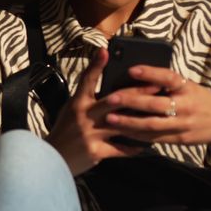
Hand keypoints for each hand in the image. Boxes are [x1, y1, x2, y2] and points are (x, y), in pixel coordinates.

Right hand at [44, 48, 146, 175]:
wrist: (52, 159)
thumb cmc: (64, 131)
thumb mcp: (71, 110)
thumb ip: (88, 101)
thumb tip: (112, 92)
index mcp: (77, 103)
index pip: (86, 80)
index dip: (96, 65)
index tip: (105, 51)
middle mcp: (84, 116)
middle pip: (114, 100)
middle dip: (136, 92)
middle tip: (155, 86)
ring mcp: (90, 134)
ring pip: (121, 124)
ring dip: (141, 120)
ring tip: (158, 116)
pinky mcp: (96, 151)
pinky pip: (120, 149)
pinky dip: (133, 148)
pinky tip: (145, 146)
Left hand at [95, 65, 210, 146]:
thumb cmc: (200, 98)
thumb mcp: (189, 86)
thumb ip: (168, 84)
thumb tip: (136, 75)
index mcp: (187, 88)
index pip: (168, 78)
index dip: (150, 73)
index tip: (131, 69)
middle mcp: (186, 106)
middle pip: (155, 104)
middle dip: (131, 101)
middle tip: (111, 98)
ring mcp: (182, 125)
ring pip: (152, 125)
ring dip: (129, 122)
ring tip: (110, 118)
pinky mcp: (179, 140)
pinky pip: (154, 139)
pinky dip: (136, 136)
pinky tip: (122, 132)